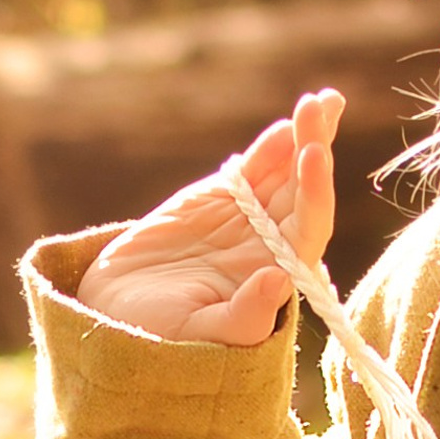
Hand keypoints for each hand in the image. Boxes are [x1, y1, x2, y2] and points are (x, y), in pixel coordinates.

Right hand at [77, 88, 344, 346]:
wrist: (114, 315)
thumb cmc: (160, 338)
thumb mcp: (197, 334)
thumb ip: (242, 317)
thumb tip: (277, 280)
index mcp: (277, 275)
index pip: (308, 227)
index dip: (314, 191)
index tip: (314, 155)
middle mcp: (273, 243)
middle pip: (304, 190)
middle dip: (315, 147)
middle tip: (321, 106)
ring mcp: (250, 218)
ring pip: (285, 172)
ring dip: (306, 137)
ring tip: (324, 100)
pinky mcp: (223, 200)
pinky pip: (254, 169)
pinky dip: (270, 147)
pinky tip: (286, 124)